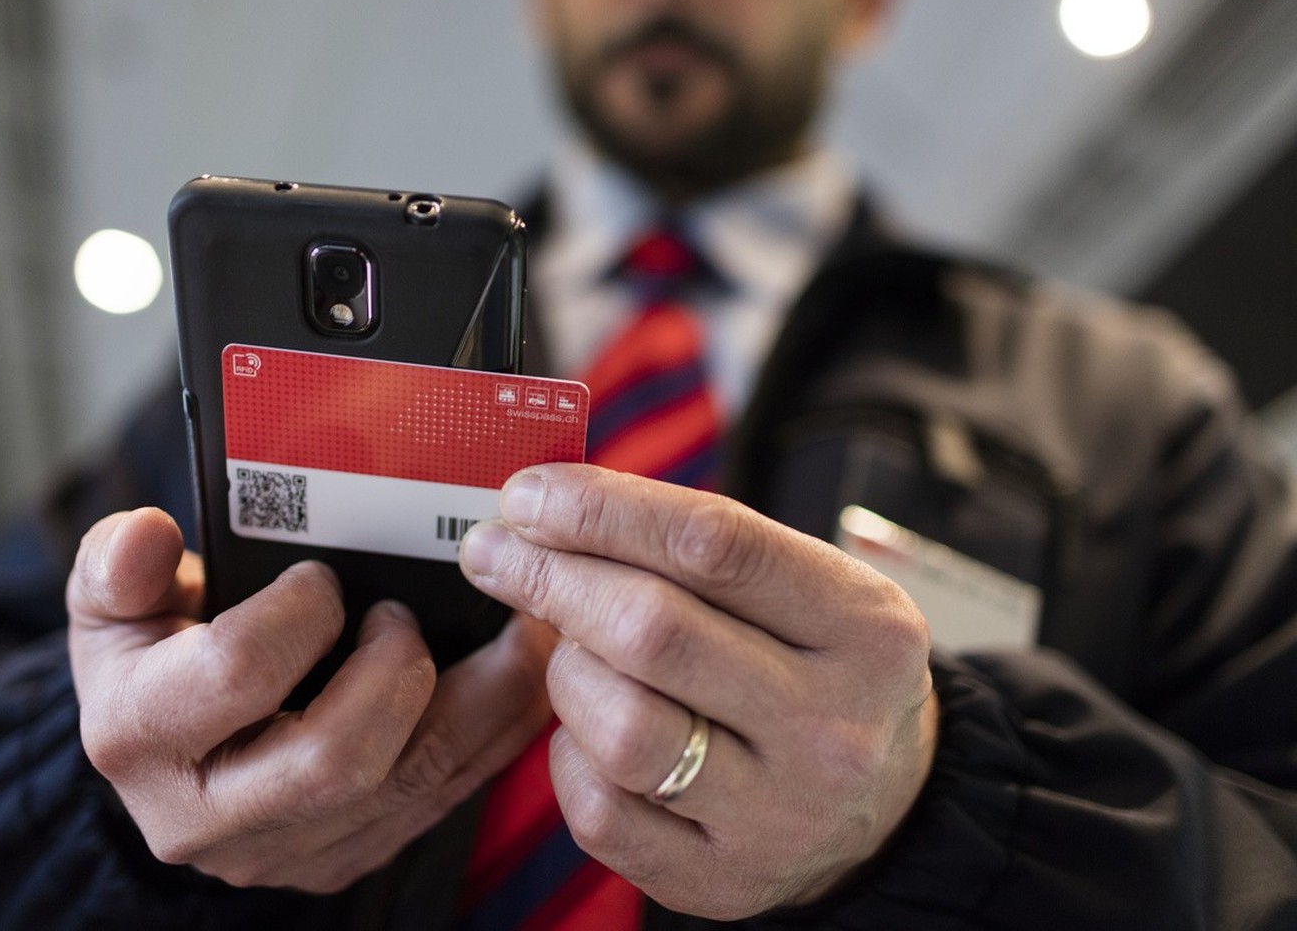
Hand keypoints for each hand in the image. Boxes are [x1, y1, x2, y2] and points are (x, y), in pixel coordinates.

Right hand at [67, 507, 555, 891]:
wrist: (163, 751)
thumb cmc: (148, 659)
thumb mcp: (111, 602)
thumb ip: (118, 565)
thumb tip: (145, 540)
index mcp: (141, 735)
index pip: (238, 673)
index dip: (297, 613)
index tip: (322, 576)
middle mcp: (209, 814)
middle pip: (337, 760)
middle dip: (397, 673)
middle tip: (405, 614)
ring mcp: (284, 849)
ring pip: (409, 786)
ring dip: (482, 703)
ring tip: (525, 634)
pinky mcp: (345, 855)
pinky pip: (439, 802)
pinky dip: (493, 735)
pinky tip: (522, 679)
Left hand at [459, 465, 937, 919]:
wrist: (881, 805)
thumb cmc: (816, 667)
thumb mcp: (802, 585)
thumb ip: (690, 541)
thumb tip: (544, 505)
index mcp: (865, 628)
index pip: (712, 544)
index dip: (600, 510)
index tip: (526, 495)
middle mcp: (833, 728)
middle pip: (652, 630)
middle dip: (551, 577)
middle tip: (496, 553)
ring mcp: (778, 817)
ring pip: (619, 726)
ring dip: (567, 671)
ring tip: (576, 653)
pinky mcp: (721, 882)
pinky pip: (599, 811)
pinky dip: (570, 755)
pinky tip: (589, 730)